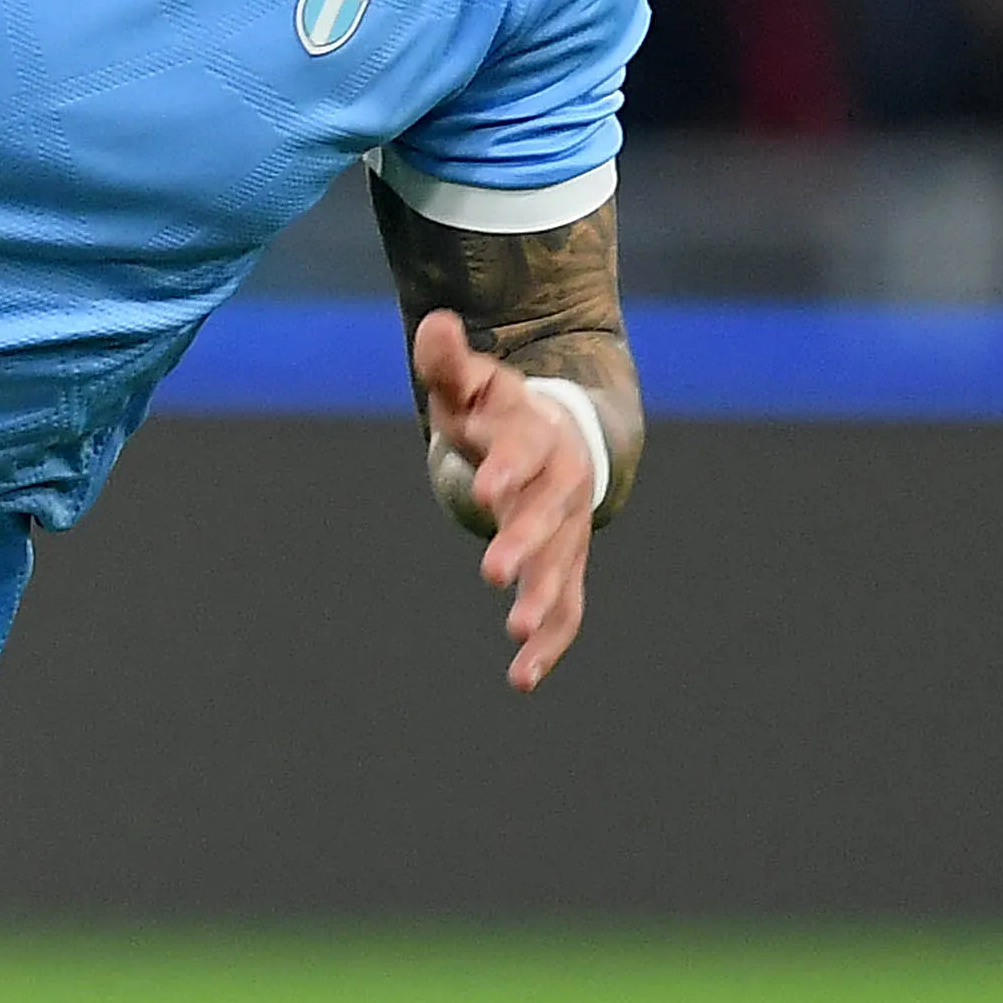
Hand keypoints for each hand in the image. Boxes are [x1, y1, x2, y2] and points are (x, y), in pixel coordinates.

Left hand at [412, 306, 599, 692]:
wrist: (553, 436)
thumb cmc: (496, 411)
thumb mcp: (470, 384)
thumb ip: (448, 361)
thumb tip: (433, 323)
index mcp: (537, 436)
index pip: (524, 451)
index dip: (508, 468)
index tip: (487, 488)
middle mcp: (562, 486)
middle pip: (547, 517)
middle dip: (523, 543)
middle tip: (493, 572)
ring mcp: (568, 531)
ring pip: (562, 569)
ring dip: (541, 602)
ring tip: (515, 633)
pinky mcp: (566, 567)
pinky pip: (567, 610)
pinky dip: (549, 644)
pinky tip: (522, 679)